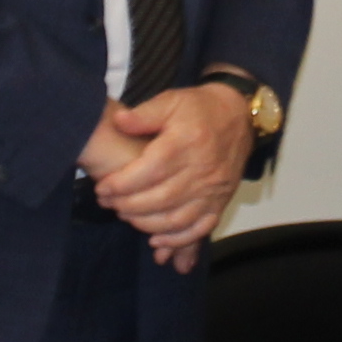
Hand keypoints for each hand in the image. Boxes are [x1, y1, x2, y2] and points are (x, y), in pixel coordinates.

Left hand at [92, 84, 255, 265]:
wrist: (239, 116)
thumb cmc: (199, 109)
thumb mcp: (171, 100)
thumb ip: (143, 114)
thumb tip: (118, 121)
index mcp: (185, 144)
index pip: (149, 172)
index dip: (121, 185)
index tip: (102, 189)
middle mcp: (200, 170)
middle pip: (159, 199)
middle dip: (128, 206)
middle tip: (108, 203)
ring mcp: (213, 190)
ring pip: (176, 219)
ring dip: (146, 224)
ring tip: (125, 216)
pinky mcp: (220, 201)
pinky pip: (199, 229)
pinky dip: (177, 240)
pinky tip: (156, 241)